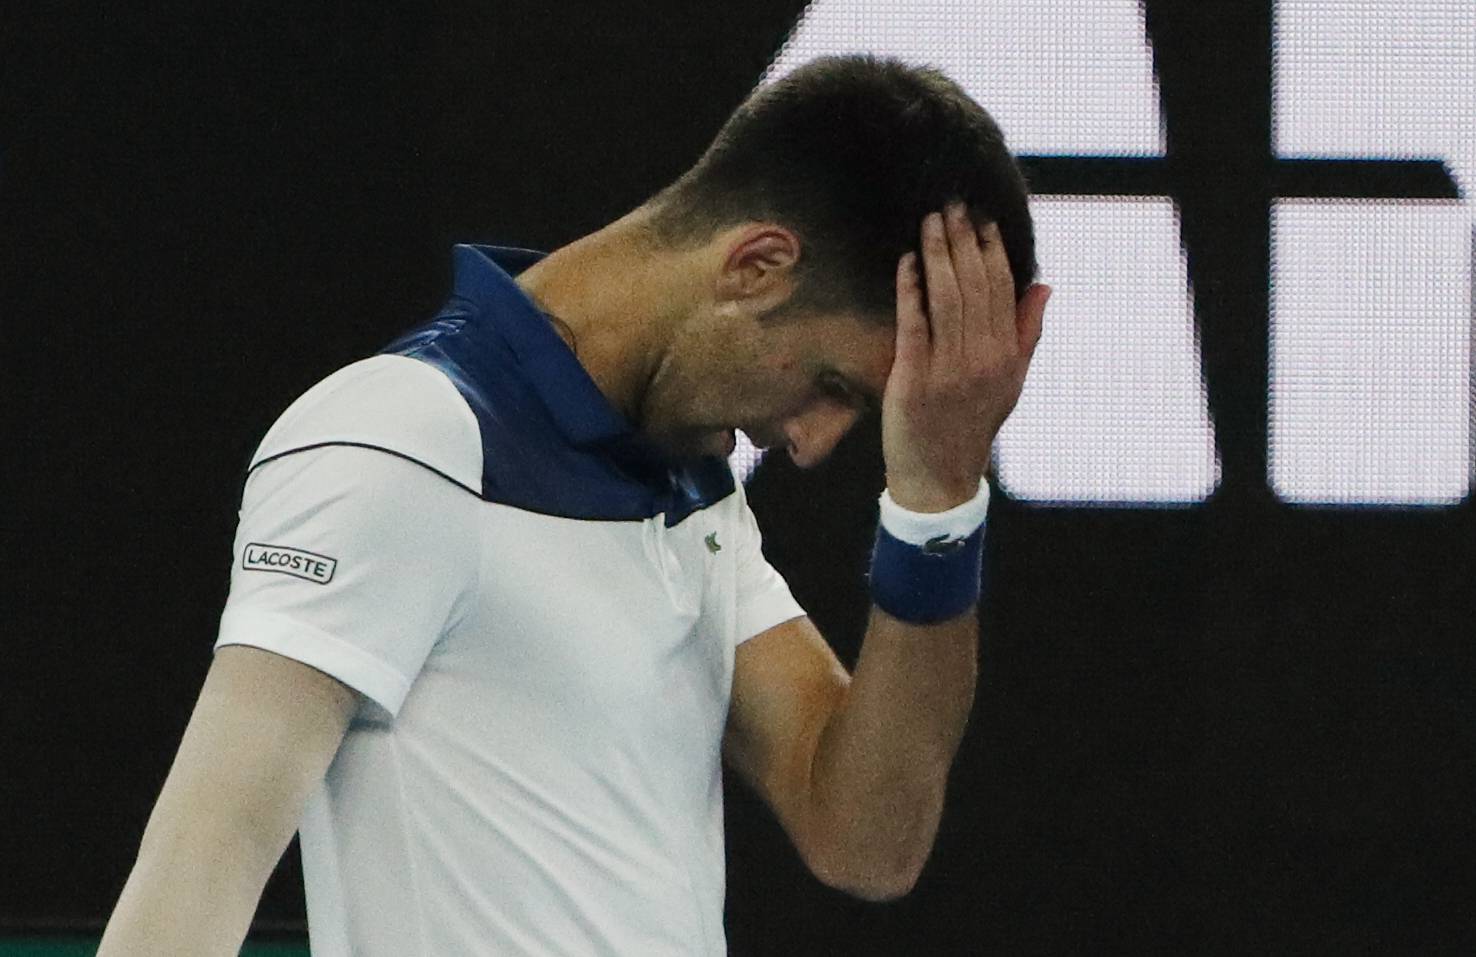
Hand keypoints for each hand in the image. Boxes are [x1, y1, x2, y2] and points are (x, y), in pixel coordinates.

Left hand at [881, 203, 1050, 511]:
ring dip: (938, 256)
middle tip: (951, 205)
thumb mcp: (1011, 382)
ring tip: (930, 221)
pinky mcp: (913, 380)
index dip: (992, 251)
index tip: (982, 218)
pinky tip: (907, 262)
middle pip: (974, 287)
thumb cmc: (972, 425)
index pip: (1002, 290)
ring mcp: (948, 370)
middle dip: (963, 242)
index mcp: (1005, 356)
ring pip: (946, 300)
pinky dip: (910, 290)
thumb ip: (1027, 332)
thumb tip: (1044, 285)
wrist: (938, 476)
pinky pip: (913, 325)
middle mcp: (981, 359)